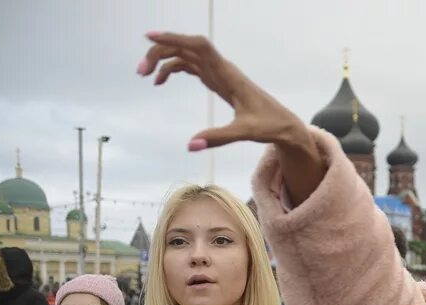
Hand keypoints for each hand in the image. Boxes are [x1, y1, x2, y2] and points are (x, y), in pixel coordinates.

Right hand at [138, 32, 307, 150]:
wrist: (285, 125)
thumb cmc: (269, 126)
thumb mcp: (245, 133)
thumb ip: (218, 137)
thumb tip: (190, 146)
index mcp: (229, 75)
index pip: (199, 46)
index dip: (175, 38)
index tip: (151, 38)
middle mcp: (222, 70)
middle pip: (186, 48)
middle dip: (161, 53)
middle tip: (140, 71)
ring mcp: (219, 74)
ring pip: (186, 56)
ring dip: (164, 61)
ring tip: (145, 76)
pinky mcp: (218, 82)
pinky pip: (191, 67)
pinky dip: (173, 69)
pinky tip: (160, 81)